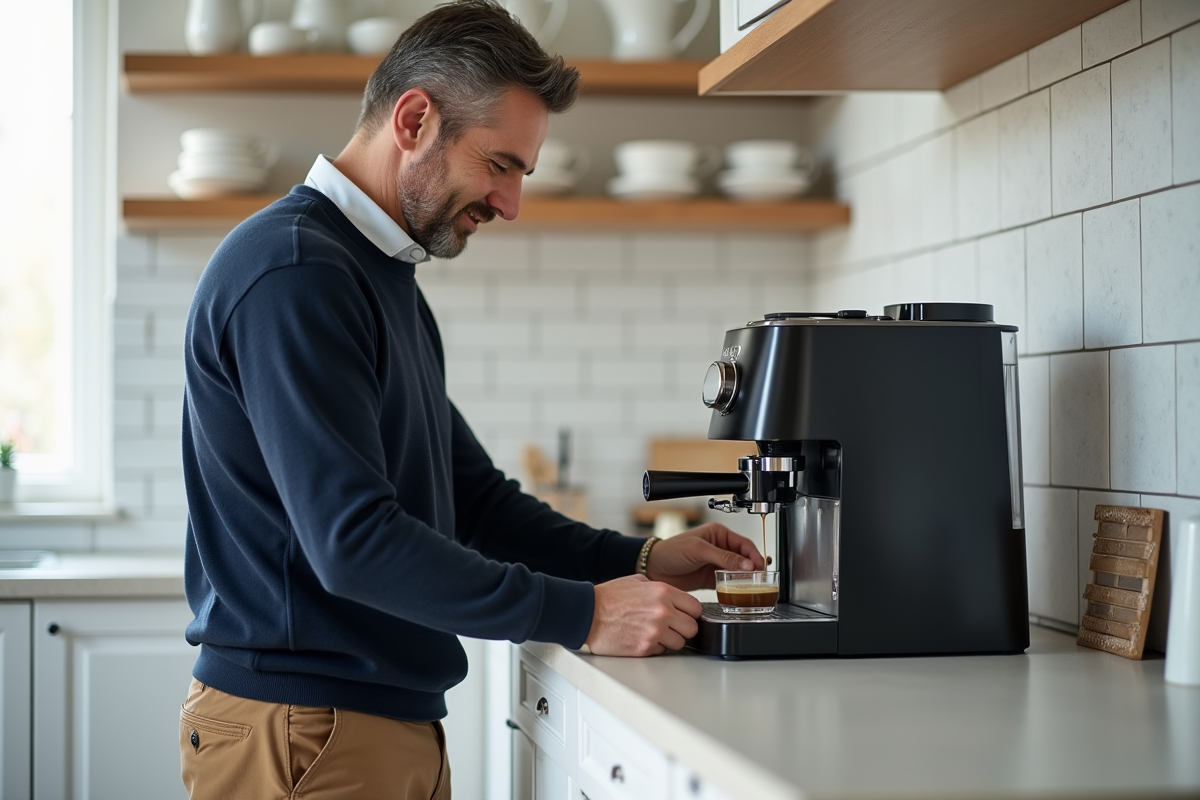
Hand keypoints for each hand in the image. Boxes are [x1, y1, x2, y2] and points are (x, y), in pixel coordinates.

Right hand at [585, 575, 701, 656]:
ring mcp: (654, 632)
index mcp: (663, 592)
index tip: (685, 615)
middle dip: (683, 628)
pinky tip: (643, 638)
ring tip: (656, 633)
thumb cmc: (608, 597)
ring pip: (680, 643)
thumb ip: (660, 589)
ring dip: (670, 640)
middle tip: (673, 626)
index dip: (690, 612)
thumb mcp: (637, 581)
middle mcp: (662, 612)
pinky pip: (662, 651)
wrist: (587, 613)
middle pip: (692, 628)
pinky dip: (655, 647)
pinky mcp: (644, 648)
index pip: (696, 607)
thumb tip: (675, 598)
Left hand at [644, 522, 764, 591]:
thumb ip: (723, 557)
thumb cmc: (671, 551)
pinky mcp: (711, 578)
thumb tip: (746, 564)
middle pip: (745, 558)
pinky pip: (729, 582)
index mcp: (718, 534)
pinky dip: (735, 587)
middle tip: (760, 580)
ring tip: (752, 587)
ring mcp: (716, 563)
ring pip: (738, 571)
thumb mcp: (699, 550)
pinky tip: (739, 592)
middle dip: (754, 568)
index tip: (761, 568)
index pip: (744, 544)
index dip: (755, 556)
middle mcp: (720, 547)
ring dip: (746, 579)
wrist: (654, 568)